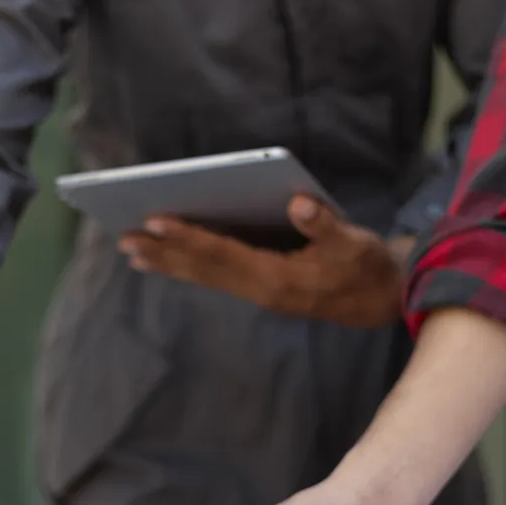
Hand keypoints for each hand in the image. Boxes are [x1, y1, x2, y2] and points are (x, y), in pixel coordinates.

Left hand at [118, 196, 406, 327]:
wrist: (381, 300)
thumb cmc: (366, 266)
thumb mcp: (353, 242)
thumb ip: (325, 224)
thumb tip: (300, 204)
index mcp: (278, 278)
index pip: (223, 254)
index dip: (188, 237)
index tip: (155, 221)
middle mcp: (261, 290)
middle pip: (204, 270)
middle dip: (164, 253)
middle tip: (124, 239)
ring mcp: (260, 294)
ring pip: (206, 277)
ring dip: (169, 264)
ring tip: (134, 252)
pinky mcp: (262, 290)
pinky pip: (216, 278)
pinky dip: (190, 267)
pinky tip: (170, 259)